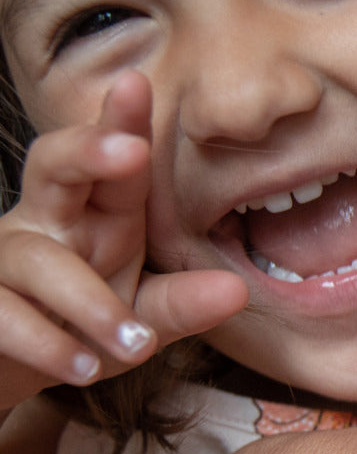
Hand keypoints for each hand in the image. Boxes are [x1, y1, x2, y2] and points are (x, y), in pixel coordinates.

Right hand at [0, 71, 246, 412]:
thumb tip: (236, 290)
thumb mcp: (142, 316)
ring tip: (136, 346)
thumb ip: (184, 305)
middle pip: (53, 165)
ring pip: (42, 262)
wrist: (18, 370)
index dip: (122, 122)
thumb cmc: (85, 327)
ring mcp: (9, 261)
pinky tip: (83, 368)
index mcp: (99, 213)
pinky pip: (5, 314)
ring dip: (92, 304)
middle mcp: (49, 223)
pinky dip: (46, 342)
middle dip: (87, 151)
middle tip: (130, 150)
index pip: (112, 161)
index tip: (139, 83)